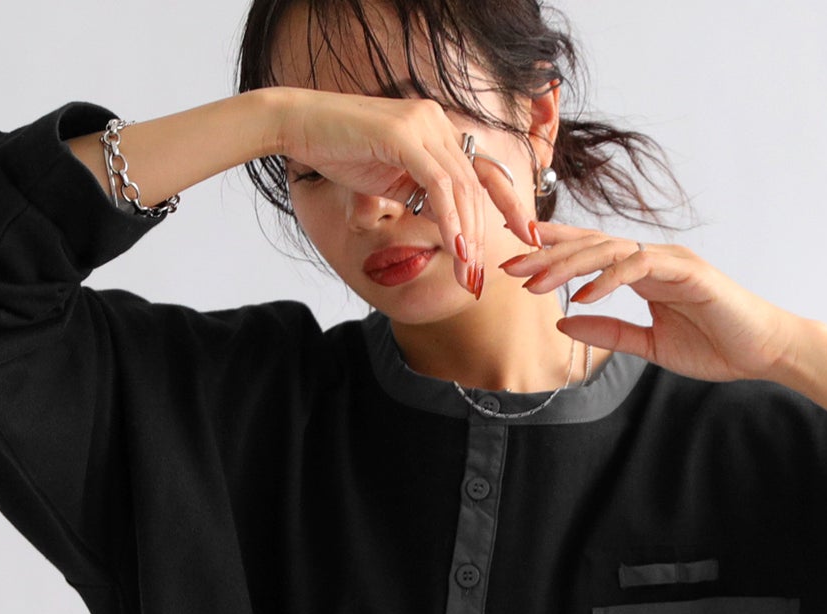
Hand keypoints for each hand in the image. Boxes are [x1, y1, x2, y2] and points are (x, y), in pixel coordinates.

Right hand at [273, 89, 537, 292]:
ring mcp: (422, 125)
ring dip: (469, 236)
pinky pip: (438, 184)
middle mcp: (437, 122)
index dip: (510, 204)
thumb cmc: (339, 153)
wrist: (298, 126)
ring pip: (462, 187)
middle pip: (478, 185)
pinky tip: (457, 248)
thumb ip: (420, 194)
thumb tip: (446, 225)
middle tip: (482, 278)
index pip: (484, 170)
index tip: (528, 237)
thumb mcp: (390, 179)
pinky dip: (450, 219)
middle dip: (486, 236)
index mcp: (438, 129)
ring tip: (468, 274)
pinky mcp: (404, 135)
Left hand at [499, 221, 803, 383]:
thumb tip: (563, 323)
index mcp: (642, 273)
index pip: (590, 253)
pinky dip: (609, 279)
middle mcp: (652, 259)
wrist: (762, 351)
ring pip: (609, 250)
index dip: (552, 253)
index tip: (515, 261)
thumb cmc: (715, 346)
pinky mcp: (688, 271)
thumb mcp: (649, 345)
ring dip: (569, 264)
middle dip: (547, 254)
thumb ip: (609, 331)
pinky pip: (639, 267)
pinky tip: (583, 294)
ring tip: (535, 281)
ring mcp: (670, 260)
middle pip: (590, 246)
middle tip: (508, 265)